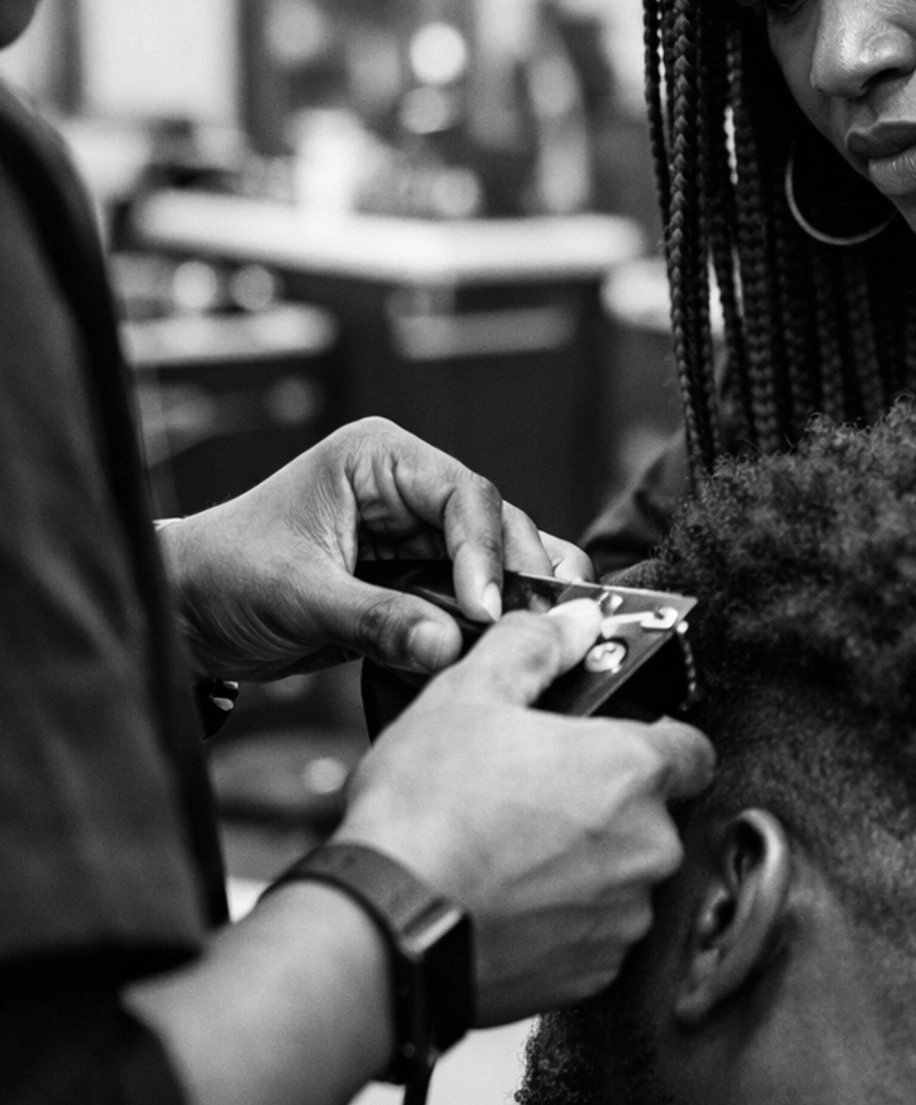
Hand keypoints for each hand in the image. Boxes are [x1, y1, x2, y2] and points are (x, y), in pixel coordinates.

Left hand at [158, 417, 594, 684]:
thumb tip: (449, 646)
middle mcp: (408, 488)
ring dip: (518, 597)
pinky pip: (472, 594)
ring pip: (497, 558)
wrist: (187, 612)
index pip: (463, 495)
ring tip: (540, 638)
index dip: (486, 552)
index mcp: (379, 459)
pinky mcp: (417, 578)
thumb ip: (376, 620)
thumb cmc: (226, 576)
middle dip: (517, 575)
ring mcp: (417, 534)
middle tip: (531, 629)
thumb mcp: (297, 597)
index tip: (488, 610)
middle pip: (496, 523)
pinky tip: (512, 644)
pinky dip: (494, 619)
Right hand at [340, 598, 715, 1020]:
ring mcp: (624, 919)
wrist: (386, 930)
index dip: (657, 743)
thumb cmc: (425, 808)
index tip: (612, 746)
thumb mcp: (467, 695)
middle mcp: (649, 848)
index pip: (694, 751)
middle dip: (609, 807)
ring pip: (626, 880)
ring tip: (511, 856)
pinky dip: (564, 923)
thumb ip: (533, 647)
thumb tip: (577, 621)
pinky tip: (507, 905)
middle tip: (537, 799)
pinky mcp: (593, 977)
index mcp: (633, 771)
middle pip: (655, 817)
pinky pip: (596, 938)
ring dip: (588, 868)